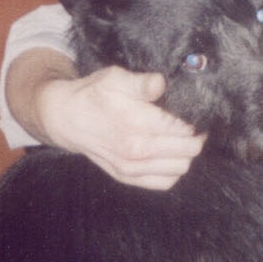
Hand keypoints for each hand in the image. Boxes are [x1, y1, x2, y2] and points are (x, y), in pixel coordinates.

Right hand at [34, 65, 205, 189]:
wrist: (67, 118)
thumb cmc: (93, 95)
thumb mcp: (115, 78)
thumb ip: (142, 83)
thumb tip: (161, 83)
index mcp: (136, 124)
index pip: (183, 130)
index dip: (194, 120)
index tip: (194, 113)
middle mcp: (136, 151)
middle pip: (187, 151)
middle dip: (195, 138)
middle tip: (193, 126)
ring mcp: (131, 168)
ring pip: (180, 168)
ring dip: (186, 154)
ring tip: (181, 139)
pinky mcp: (127, 177)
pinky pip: (164, 183)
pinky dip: (173, 171)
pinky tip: (169, 155)